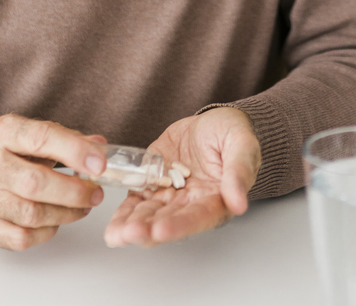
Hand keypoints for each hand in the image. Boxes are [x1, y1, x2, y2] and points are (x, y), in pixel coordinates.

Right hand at [0, 114, 108, 250]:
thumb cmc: (7, 153)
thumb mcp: (33, 134)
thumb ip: (69, 140)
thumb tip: (101, 147)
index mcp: (5, 132)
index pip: (42, 138)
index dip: (75, 152)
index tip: (100, 165)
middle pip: (37, 183)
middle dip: (75, 192)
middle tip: (96, 194)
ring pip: (32, 214)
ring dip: (66, 214)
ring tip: (81, 207)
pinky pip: (21, 237)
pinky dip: (46, 232)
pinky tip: (55, 220)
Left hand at [104, 107, 259, 247]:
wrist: (213, 121)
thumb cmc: (233, 133)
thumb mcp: (243, 145)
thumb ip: (240, 171)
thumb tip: (239, 203)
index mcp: (218, 199)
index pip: (199, 217)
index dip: (179, 226)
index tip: (160, 230)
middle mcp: (192, 204)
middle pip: (169, 222)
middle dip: (148, 229)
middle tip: (130, 233)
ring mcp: (171, 195)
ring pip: (150, 215)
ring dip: (132, 226)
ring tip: (116, 234)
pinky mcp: (153, 183)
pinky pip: (137, 200)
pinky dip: (124, 213)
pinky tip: (112, 225)